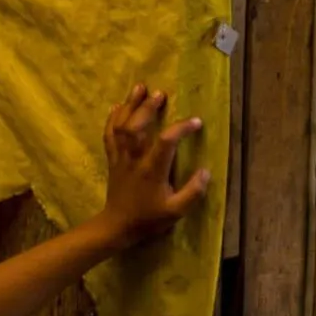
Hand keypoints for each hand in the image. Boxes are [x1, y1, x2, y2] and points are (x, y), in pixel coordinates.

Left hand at [96, 84, 210, 251]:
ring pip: (120, 127)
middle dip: (147, 108)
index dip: (181, 128)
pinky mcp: (113, 159)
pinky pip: (109, 135)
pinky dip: (112, 118)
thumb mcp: (175, 212)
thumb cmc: (148, 219)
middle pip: (136, 127)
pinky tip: (117, 106)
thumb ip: (192, 192)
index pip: (166, 142)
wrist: (116, 227)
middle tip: (160, 93)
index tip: (196, 122)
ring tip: (140, 88)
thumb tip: (206, 171)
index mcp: (151, 170)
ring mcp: (120, 158)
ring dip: (129, 105)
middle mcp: (134, 160)